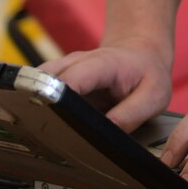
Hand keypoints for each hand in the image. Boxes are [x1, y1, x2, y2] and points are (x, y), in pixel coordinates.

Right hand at [41, 43, 172, 132]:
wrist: (140, 55)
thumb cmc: (147, 74)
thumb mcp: (153, 95)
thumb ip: (131, 114)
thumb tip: (106, 133)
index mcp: (101, 64)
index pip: (71, 78)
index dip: (58, 96)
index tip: (52, 116)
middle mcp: (75, 63)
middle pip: (45, 82)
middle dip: (41, 105)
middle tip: (43, 133)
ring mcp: (64, 70)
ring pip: (36, 85)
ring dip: (34, 105)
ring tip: (39, 132)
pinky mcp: (58, 81)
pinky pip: (40, 92)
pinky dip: (37, 105)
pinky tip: (40, 125)